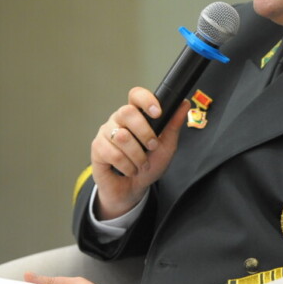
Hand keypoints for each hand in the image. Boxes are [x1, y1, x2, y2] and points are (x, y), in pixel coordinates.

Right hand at [90, 87, 188, 218]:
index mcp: (136, 114)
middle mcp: (119, 119)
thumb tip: (184, 104)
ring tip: (142, 164)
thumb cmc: (149, 165)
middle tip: (152, 147)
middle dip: (144, 133)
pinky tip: (130, 170)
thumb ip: (173, 125)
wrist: (134, 188)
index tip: (157, 113)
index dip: (146, 100)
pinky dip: (127, 166)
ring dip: (138, 156)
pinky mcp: (97, 148)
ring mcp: (106, 132)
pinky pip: (112, 154)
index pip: (136, 95)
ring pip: (121, 136)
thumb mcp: (166, 146)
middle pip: (127, 112)